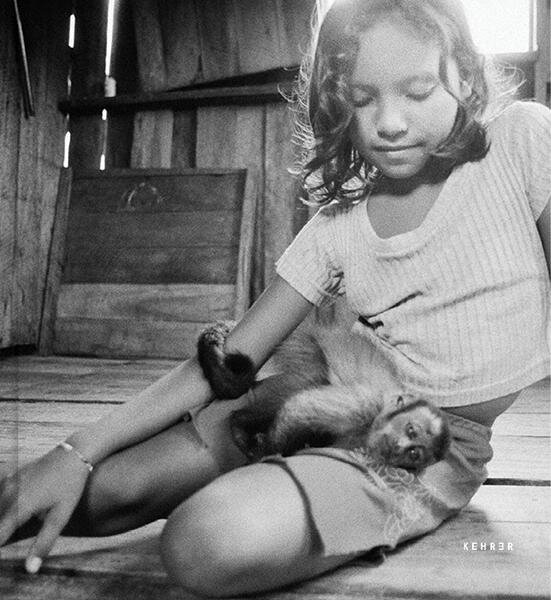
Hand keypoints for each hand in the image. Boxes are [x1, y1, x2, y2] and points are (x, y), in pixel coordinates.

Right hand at [0, 445, 90, 572]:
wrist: (74, 453)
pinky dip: (3, 505)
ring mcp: (10, 481)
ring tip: (17, 522)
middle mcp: (10, 493)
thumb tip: (30, 570)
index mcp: (20, 506)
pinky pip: (1, 494)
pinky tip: (10, 511)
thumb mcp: (61, 515)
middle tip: (13, 534)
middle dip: (1, 531)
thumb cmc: (71, 485)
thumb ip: (44, 543)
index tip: (2, 553)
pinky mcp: (12, 475)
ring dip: (2, 518)